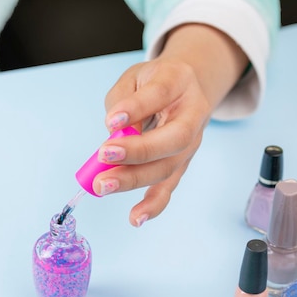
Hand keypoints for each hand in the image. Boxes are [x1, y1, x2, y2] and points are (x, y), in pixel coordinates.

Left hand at [94, 24, 247, 226]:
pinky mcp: (180, 164)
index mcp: (179, 82)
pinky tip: (135, 218)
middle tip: (104, 155)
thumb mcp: (134, 78)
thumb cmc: (153, 82)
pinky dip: (153, 205)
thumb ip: (122, 101)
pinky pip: (169, 187)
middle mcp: (193, 114)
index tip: (111, 121)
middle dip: (137, 151)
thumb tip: (115, 135)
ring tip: (102, 186)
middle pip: (173, 138)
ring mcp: (190, 144)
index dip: (136, 108)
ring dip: (134, 179)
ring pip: (168, 166)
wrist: (187, 87)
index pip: (160, 94)